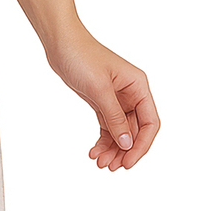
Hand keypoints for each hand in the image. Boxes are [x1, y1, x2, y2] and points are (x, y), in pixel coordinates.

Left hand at [46, 24, 159, 170]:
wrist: (60, 44)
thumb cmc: (82, 57)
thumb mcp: (99, 89)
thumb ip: (114, 117)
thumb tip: (127, 142)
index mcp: (139, 86)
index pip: (150, 123)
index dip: (142, 145)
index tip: (128, 162)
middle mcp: (132, 94)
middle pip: (136, 131)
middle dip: (124, 151)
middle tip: (110, 167)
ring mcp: (117, 99)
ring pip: (122, 132)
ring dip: (113, 149)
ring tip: (99, 162)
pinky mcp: (102, 102)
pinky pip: (108, 127)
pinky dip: (103, 141)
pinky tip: (94, 151)